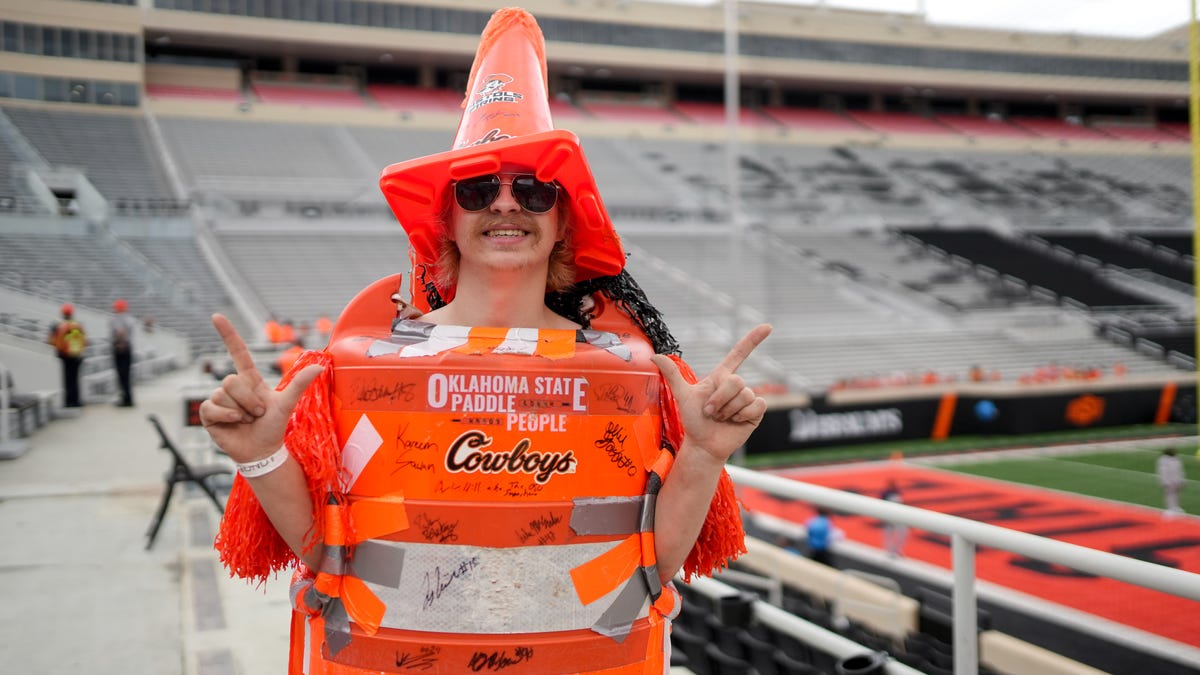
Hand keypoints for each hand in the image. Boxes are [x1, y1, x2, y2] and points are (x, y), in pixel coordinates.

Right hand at [198, 314, 322, 463]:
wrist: (262, 451)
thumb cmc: (274, 427)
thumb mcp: (287, 404)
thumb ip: (299, 384)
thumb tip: (319, 367)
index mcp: (250, 379)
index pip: (238, 352)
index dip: (228, 334)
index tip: (217, 316)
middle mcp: (233, 387)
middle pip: (232, 380)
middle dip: (249, 399)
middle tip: (257, 413)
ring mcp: (220, 400)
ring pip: (223, 394)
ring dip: (241, 411)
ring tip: (247, 420)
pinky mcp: (209, 414)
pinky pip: (212, 407)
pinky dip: (227, 416)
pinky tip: (235, 424)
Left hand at [651, 324, 771, 462]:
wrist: (703, 444)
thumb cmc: (694, 420)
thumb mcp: (683, 396)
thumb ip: (672, 374)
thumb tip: (654, 355)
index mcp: (720, 377)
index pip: (738, 354)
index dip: (752, 340)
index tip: (768, 327)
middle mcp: (735, 385)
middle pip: (735, 381)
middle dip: (719, 399)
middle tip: (710, 412)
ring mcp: (747, 398)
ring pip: (744, 395)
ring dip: (728, 410)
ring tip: (721, 418)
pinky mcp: (756, 411)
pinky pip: (756, 405)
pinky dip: (742, 415)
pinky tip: (735, 422)